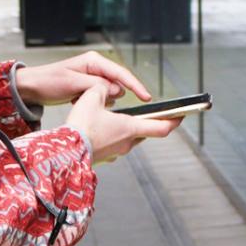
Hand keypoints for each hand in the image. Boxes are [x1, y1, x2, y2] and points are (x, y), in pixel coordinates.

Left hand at [16, 51, 151, 105]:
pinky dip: (92, 102)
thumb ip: (97, 86)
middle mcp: (96, 67)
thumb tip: (118, 91)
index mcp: (94, 61)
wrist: (32, 88)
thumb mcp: (73, 84)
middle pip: (117, 84)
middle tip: (88, 99)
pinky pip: (100, 97)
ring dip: (99, 100)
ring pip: (109, 93)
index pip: (121, 73)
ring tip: (78, 99)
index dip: (135, 86)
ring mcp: (93, 77)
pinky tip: (77, 101)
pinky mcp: (89, 87)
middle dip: (109, 96)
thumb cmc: (48, 82)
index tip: (146, 98)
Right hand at [65, 84, 180, 163]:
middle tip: (149, 112)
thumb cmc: (80, 127)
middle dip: (147, 121)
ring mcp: (116, 152)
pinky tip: (101, 127)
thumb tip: (106, 88)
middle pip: (145, 131)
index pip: (162, 127)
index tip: (182, 115)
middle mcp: (127, 143)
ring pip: (129, 137)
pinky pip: (114, 143)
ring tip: (117, 116)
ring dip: (127, 128)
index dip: (174, 120)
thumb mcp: (92, 97)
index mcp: (130, 128)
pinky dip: (113, 134)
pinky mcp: (104, 156)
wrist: (63, 152)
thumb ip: (103, 88)